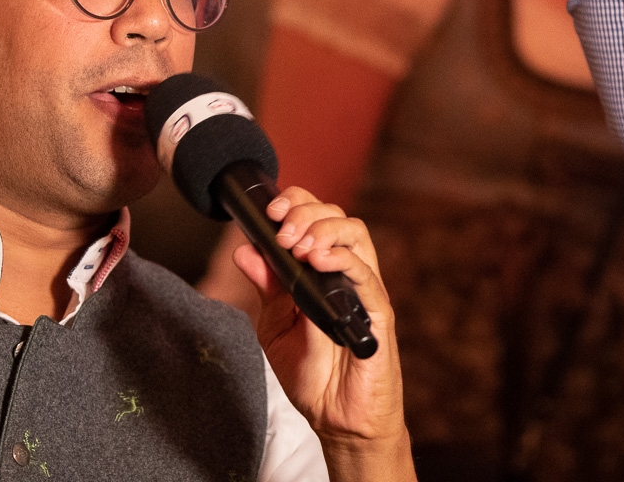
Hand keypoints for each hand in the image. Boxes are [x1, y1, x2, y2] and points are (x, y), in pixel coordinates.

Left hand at [233, 186, 414, 481]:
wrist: (335, 419)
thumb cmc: (312, 374)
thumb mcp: (276, 327)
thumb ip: (267, 288)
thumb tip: (244, 250)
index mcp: (322, 270)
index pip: (317, 217)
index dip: (297, 203)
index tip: (270, 212)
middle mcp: (346, 273)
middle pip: (338, 216)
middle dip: (306, 213)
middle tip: (282, 233)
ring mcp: (365, 291)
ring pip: (357, 234)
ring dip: (325, 229)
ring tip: (299, 246)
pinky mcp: (378, 314)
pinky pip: (367, 276)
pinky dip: (343, 260)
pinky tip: (318, 262)